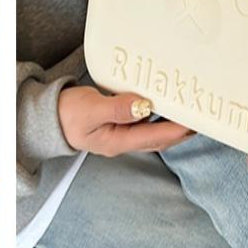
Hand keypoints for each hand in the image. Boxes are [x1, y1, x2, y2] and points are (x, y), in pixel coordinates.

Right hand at [58, 85, 193, 157]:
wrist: (46, 118)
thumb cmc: (66, 114)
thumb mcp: (90, 109)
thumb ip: (116, 108)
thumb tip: (142, 106)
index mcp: (118, 141)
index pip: (156, 137)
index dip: (178, 130)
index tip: (196, 121)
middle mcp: (122, 141)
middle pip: (159, 139)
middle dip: (181, 130)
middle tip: (201, 117)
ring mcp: (119, 134)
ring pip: (153, 132)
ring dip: (171, 124)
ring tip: (186, 111)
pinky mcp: (116, 125)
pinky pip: (143, 123)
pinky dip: (156, 115)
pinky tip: (160, 106)